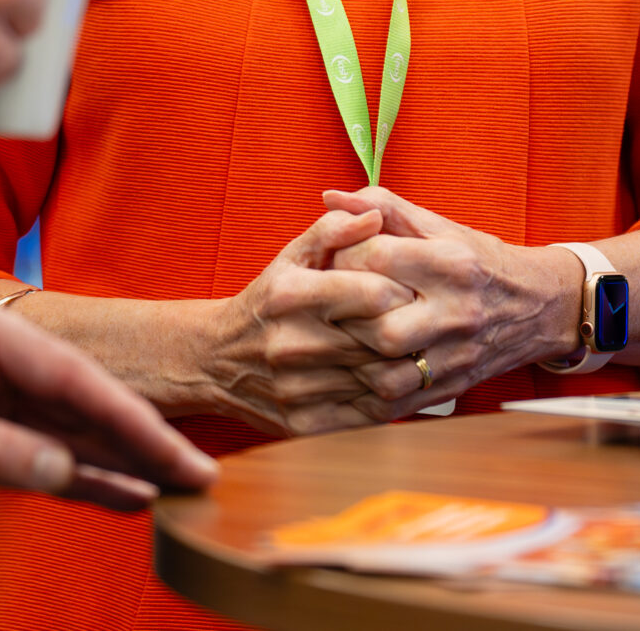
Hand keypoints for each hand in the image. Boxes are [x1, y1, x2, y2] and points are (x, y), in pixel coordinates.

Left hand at [0, 297, 217, 510]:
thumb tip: (63, 472)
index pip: (72, 377)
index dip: (130, 420)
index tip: (173, 454)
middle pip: (82, 401)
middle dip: (141, 439)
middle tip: (197, 474)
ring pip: (66, 430)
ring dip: (118, 461)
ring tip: (173, 488)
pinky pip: (37, 452)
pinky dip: (77, 476)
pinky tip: (120, 495)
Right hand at [196, 208, 419, 436]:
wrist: (215, 361)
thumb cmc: (267, 301)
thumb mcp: (290, 257)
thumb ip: (333, 230)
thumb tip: (374, 215)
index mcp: (290, 296)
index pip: (374, 294)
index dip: (403, 290)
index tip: (411, 288)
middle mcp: (291, 343)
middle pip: (381, 339)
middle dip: (411, 327)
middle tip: (424, 320)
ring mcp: (297, 389)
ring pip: (380, 379)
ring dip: (407, 365)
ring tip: (417, 348)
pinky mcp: (305, 424)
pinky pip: (369, 414)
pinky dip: (394, 397)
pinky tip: (401, 380)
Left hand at [321, 187, 579, 413]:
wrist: (537, 305)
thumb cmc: (477, 261)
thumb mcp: (437, 225)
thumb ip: (382, 206)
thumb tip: (329, 197)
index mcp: (452, 263)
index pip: (378, 259)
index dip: (342, 258)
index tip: (332, 259)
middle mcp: (458, 312)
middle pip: (382, 327)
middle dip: (344, 315)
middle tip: (328, 305)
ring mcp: (457, 355)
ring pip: (388, 374)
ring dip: (352, 359)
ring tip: (339, 338)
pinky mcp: (453, 386)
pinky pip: (398, 401)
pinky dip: (367, 390)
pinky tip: (352, 370)